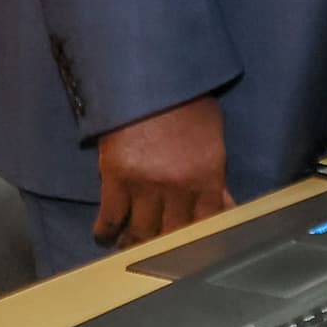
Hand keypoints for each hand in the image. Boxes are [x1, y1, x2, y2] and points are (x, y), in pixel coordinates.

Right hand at [93, 96, 229, 251]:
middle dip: (164, 247)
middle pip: (172, 234)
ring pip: (141, 231)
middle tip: (155, 254)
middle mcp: (179, 186)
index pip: (207, 223)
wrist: (148, 72)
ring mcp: (146, 184)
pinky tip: (104, 236)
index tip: (189, 251)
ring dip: (133, 243)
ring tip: (127, 246)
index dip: (197, 241)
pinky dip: (106, 231)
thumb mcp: (212, 135)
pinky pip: (111, 217)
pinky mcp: (116, 177)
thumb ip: (214, 175)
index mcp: (208, 174)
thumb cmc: (185, 98)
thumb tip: (221, 204)